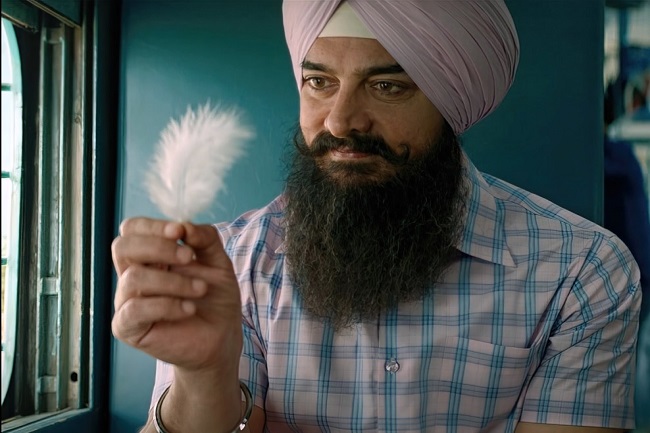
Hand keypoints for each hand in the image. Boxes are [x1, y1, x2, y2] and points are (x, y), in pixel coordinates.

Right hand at [111, 217, 242, 374]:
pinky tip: (189, 308)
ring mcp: (128, 301)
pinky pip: (135, 309)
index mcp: (150, 256)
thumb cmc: (215, 297)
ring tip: (200, 289)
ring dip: (173, 281)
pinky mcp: (128, 327)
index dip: (152, 226)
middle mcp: (134, 275)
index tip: (179, 232)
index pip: (133, 229)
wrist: (222, 336)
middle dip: (157, 247)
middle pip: (122, 247)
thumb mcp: (218, 261)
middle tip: (189, 257)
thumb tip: (184, 226)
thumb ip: (205, 238)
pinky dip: (167, 305)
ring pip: (133, 278)